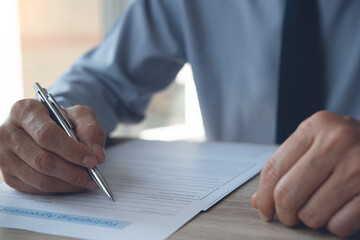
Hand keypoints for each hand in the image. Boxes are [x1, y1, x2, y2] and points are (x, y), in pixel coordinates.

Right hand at [0, 99, 105, 193]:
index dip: (72, 150)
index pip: (47, 135)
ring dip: (68, 183)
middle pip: (43, 160)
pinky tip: (73, 183)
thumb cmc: (61, 120)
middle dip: (72, 171)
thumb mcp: (79, 115)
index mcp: (24, 111)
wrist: (45, 128)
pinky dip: (59, 188)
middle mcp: (8, 133)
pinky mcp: (9, 175)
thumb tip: (97, 155)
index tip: (92, 160)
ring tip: (87, 181)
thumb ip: (91, 130)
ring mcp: (4, 156)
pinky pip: (36, 188)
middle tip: (93, 175)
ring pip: (39, 178)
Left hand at [252, 110, 359, 236]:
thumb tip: (259, 201)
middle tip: (288, 216)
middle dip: (283, 213)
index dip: (263, 196)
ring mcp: (359, 166)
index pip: (273, 168)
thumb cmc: (348, 145)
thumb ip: (287, 165)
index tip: (264, 209)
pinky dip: (334, 225)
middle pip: (287, 194)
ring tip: (318, 208)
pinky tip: (339, 210)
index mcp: (316, 126)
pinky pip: (338, 225)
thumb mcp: (317, 141)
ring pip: (311, 214)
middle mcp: (337, 142)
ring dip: (310, 219)